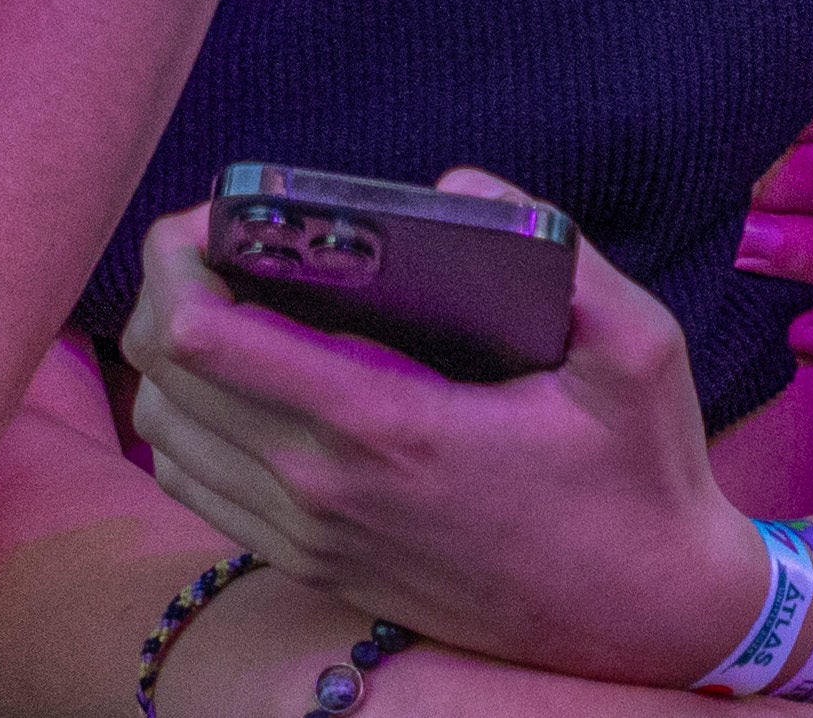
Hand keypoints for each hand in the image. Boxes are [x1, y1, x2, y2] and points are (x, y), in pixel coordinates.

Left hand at [122, 178, 752, 682]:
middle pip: (163, 372)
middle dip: (168, 285)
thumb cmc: (640, 479)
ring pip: (164, 431)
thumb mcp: (641, 353)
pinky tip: (241, 381)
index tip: (222, 214)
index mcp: (389, 428)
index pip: (206, 338)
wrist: (649, 624)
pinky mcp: (314, 568)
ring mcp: (313, 538)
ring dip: (170, 357)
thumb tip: (457, 190)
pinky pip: (197, 489)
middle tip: (220, 239)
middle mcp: (327, 490)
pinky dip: (189, 423)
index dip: (183, 255)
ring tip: (225, 300)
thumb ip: (566, 254)